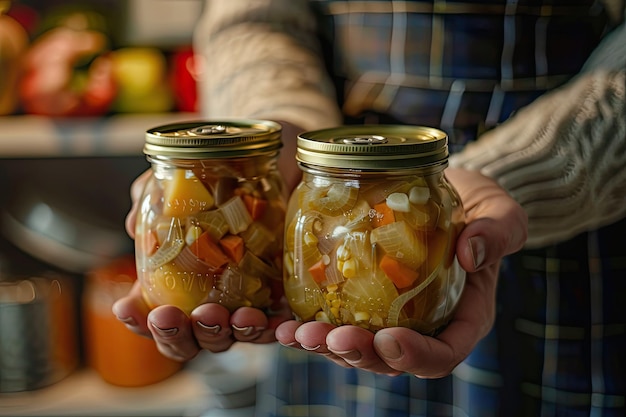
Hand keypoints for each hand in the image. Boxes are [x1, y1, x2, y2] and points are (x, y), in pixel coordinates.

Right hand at [114, 171, 290, 360]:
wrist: (277, 167)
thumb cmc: (223, 181)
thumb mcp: (181, 181)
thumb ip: (151, 201)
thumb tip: (134, 226)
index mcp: (178, 284)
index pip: (151, 317)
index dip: (137, 320)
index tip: (126, 306)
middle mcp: (208, 301)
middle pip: (188, 339)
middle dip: (176, 333)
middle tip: (171, 315)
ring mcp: (242, 305)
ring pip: (229, 337)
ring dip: (226, 333)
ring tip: (232, 315)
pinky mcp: (277, 300)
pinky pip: (275, 326)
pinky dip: (273, 330)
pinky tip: (275, 323)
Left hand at [274, 168, 527, 376]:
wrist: (448, 194)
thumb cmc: (479, 206)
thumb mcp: (500, 212)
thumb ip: (497, 231)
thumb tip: (471, 253)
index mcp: (461, 317)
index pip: (443, 354)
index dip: (417, 356)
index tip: (391, 340)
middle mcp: (422, 326)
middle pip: (390, 361)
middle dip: (359, 355)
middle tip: (332, 338)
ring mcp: (389, 317)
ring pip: (356, 348)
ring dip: (325, 346)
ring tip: (298, 333)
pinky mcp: (360, 299)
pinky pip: (334, 321)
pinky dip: (309, 327)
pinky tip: (282, 322)